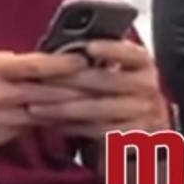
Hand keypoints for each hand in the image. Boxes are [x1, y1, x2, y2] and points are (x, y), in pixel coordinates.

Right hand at [0, 49, 87, 153]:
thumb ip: (1, 62)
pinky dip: (44, 124)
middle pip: (50, 93)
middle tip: (105, 83)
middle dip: (80, 88)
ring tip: (94, 104)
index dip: (67, 64)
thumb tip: (29, 62)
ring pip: (44, 114)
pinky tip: (62, 122)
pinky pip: (26, 129)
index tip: (88, 59)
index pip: (38, 66)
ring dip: (69, 109)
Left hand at [26, 40, 169, 138]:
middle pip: (106, 81)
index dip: (111, 49)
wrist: (145, 127)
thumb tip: (60, 48)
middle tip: (39, 79)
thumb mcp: (116, 70)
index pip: (131, 53)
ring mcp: (144, 114)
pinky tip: (53, 122)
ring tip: (36, 108)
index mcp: (143, 64)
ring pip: (98, 109)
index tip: (89, 47)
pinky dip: (73, 126)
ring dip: (63, 108)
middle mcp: (148, 87)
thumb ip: (96, 58)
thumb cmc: (118, 91)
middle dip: (68, 80)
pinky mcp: (133, 136)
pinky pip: (98, 131)